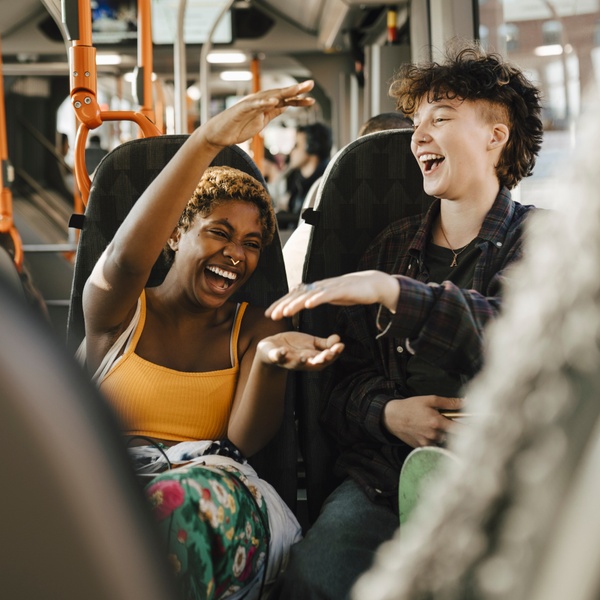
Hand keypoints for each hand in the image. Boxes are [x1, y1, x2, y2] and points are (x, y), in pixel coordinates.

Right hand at [200, 81, 314, 149]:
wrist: (219, 135)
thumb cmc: (238, 128)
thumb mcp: (261, 121)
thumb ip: (272, 113)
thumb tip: (286, 106)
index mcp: (265, 105)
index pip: (285, 101)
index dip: (298, 100)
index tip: (312, 100)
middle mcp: (259, 101)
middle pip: (280, 94)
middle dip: (295, 90)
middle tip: (310, 84)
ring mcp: (250, 104)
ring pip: (269, 96)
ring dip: (283, 92)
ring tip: (296, 89)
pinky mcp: (241, 109)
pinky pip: (254, 105)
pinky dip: (264, 102)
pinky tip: (274, 101)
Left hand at [257, 332, 343, 370]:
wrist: (272, 346)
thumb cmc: (294, 346)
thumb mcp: (311, 343)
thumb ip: (325, 343)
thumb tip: (339, 339)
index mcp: (312, 358)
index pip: (326, 358)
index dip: (334, 353)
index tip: (341, 346)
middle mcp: (302, 362)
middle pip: (314, 364)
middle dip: (322, 359)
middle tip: (329, 354)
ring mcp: (289, 360)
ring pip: (296, 363)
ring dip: (301, 361)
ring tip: (305, 357)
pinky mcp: (275, 357)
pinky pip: (278, 358)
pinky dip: (280, 355)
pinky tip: (283, 350)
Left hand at [265, 270, 399, 319]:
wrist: (373, 284)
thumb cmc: (352, 291)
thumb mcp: (331, 295)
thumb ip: (319, 297)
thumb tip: (306, 301)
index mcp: (317, 289)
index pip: (295, 296)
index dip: (281, 304)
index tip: (269, 314)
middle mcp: (321, 286)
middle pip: (298, 295)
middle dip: (283, 305)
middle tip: (271, 316)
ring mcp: (331, 287)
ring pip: (310, 295)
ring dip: (295, 303)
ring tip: (284, 312)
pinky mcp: (342, 289)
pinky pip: (327, 295)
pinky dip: (317, 299)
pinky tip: (308, 304)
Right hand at [383, 395, 462, 447]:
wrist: (392, 417)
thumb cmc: (410, 406)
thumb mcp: (429, 400)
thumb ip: (449, 402)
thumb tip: (465, 402)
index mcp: (436, 422)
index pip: (460, 430)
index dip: (470, 430)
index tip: (478, 430)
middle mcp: (433, 434)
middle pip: (452, 435)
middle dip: (451, 429)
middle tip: (444, 421)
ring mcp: (427, 443)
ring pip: (442, 440)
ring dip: (441, 434)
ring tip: (430, 425)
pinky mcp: (421, 447)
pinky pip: (433, 444)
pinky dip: (432, 439)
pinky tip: (424, 431)